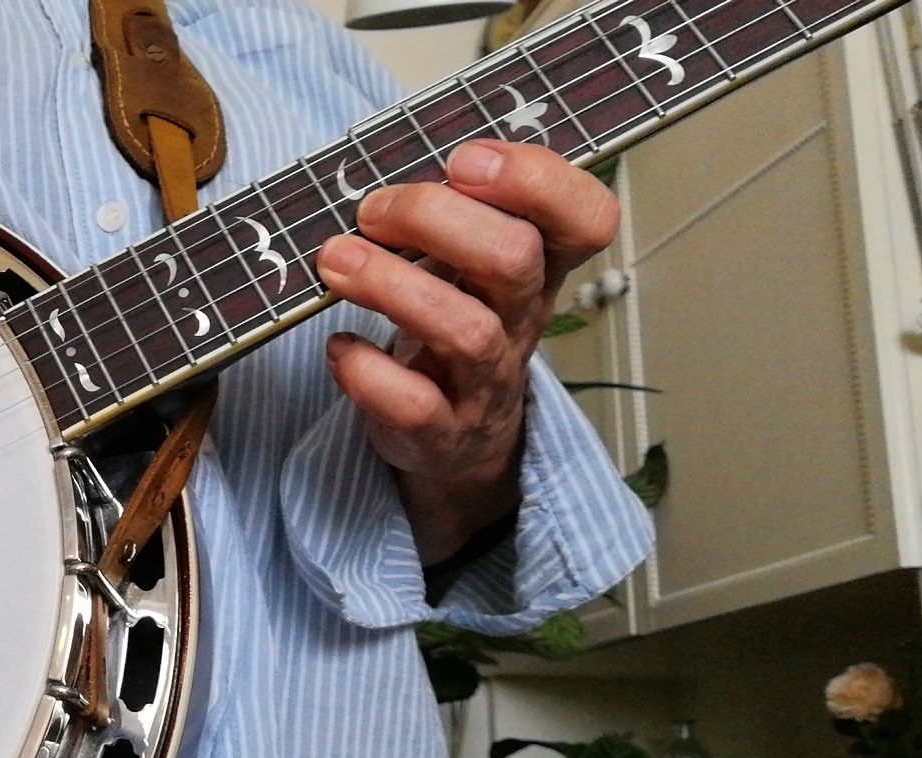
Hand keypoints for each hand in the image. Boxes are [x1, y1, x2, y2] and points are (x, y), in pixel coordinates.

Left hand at [315, 140, 617, 563]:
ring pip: (466, 331)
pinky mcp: (441, 432)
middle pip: (515, 259)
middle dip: (436, 218)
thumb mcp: (469, 262)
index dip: (536, 180)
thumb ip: (451, 208)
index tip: (463, 160)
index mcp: (539, 267)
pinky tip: (340, 346)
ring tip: (335, 261)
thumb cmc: (453, 324)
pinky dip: (369, 373)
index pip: (587, 218)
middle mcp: (521, 320)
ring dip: (391, 285)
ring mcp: (485, 381)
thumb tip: (385, 154)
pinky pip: (415, 406)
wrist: (454, 439)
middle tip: (372, 211)